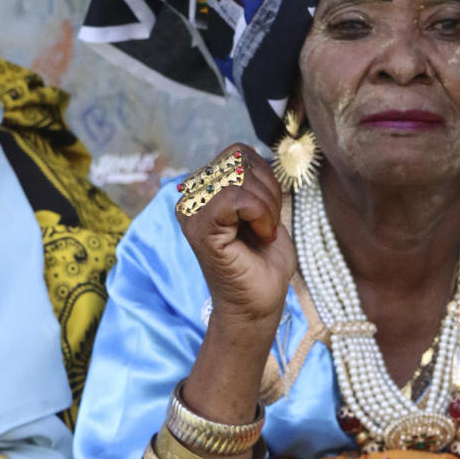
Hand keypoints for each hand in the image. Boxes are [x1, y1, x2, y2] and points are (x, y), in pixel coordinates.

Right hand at [177, 145, 296, 328]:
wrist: (260, 305)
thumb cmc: (263, 262)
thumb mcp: (265, 210)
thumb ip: (255, 180)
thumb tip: (251, 154)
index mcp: (204, 190)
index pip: (237, 153)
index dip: (265, 177)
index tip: (268, 213)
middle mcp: (191, 198)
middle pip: (238, 158)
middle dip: (268, 189)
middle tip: (267, 224)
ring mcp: (192, 213)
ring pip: (238, 175)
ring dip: (266, 205)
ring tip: (263, 232)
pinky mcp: (200, 229)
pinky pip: (234, 196)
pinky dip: (259, 213)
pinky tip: (261, 235)